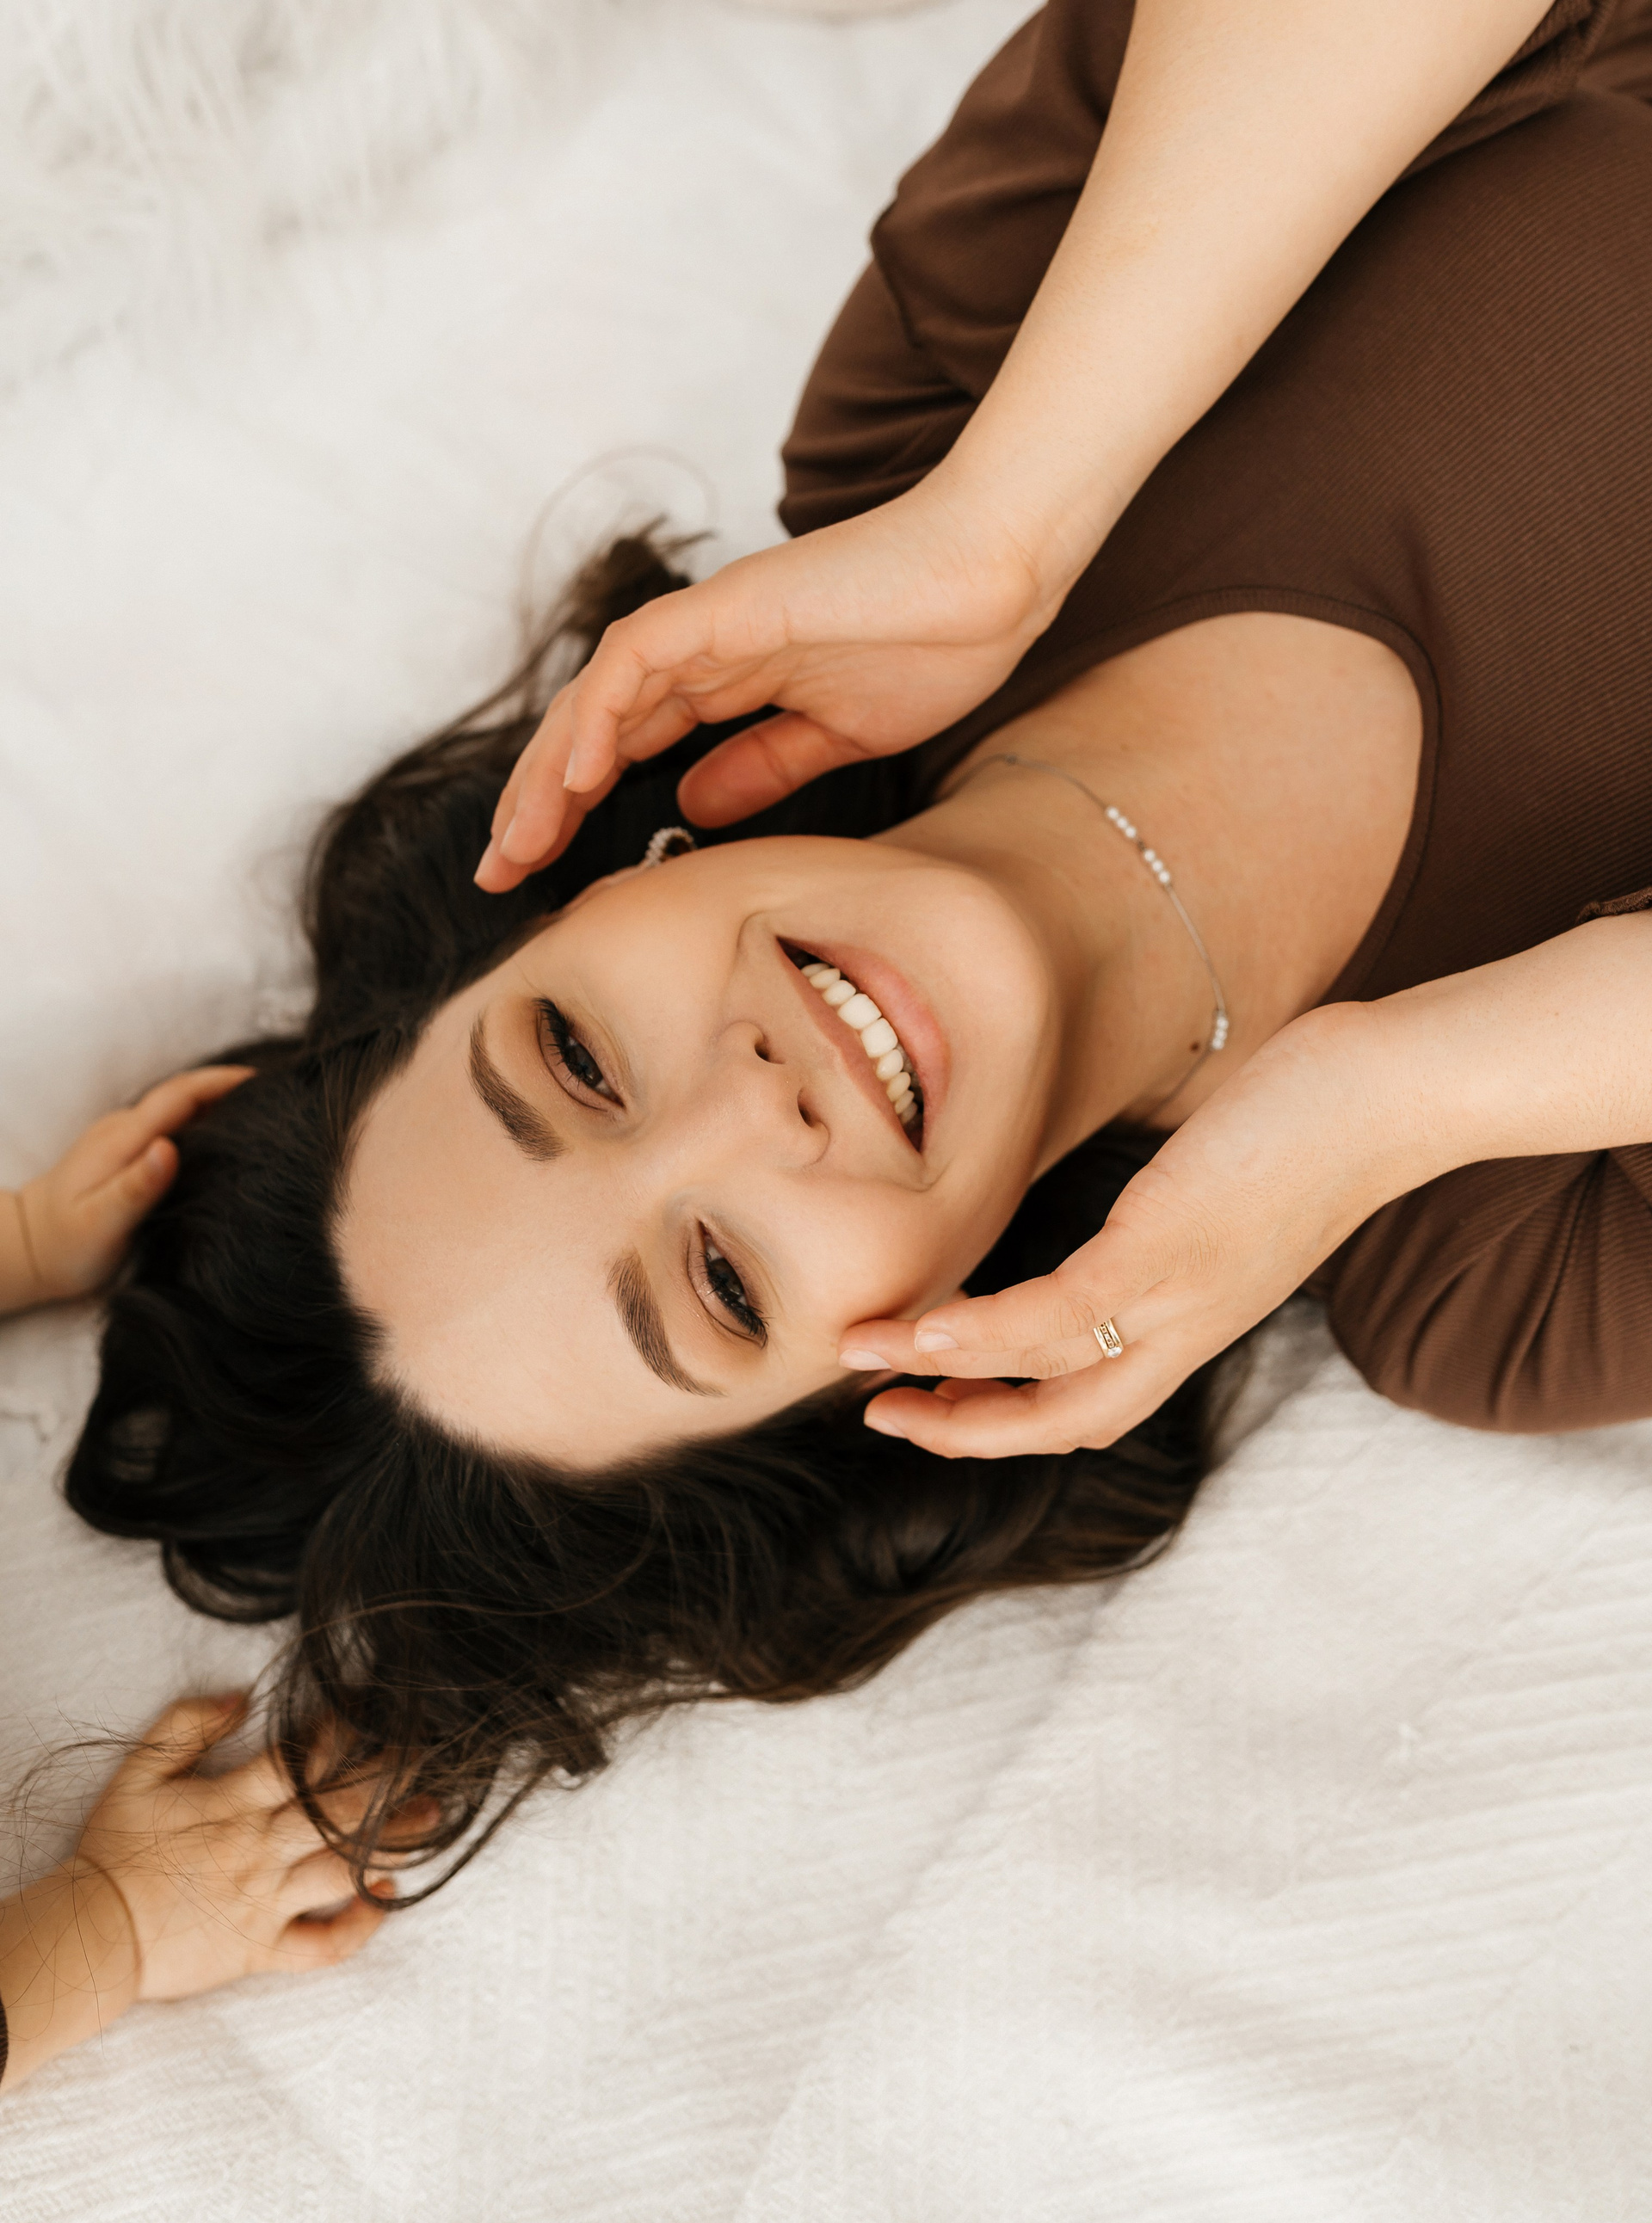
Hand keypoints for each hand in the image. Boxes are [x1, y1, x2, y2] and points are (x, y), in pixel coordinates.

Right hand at [0, 1697, 400, 2088]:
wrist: (90, 1934)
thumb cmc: (115, 1849)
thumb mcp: (138, 1771)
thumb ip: (186, 1724)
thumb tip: (241, 1697)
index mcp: (231, 1805)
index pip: (303, 1759)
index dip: (343, 1732)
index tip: (370, 1711)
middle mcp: (258, 1852)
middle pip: (342, 1809)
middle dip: (392, 1778)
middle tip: (426, 1756)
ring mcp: (263, 1905)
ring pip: (345, 1870)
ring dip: (396, 1842)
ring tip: (432, 1817)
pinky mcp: (260, 1951)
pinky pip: (320, 1947)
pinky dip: (358, 1926)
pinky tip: (385, 1896)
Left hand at [3, 1064, 251, 1311]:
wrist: (24, 1249)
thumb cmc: (65, 1245)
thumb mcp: (102, 1222)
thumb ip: (136, 1186)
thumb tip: (169, 1149)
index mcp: (124, 1140)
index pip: (180, 1095)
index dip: (223, 1082)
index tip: (264, 1080)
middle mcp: (123, 1130)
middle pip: (183, 1094)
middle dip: (229, 1087)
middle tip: (276, 1096)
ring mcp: (121, 1139)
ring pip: (177, 1109)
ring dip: (217, 1103)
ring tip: (261, 1114)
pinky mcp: (123, 1152)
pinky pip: (170, 1125)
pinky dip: (201, 1122)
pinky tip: (222, 1140)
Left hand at [474, 480, 1057, 890]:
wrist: (992, 580)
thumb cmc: (934, 644)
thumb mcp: (834, 735)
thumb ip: (760, 766)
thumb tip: (688, 807)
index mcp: (726, 679)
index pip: (621, 746)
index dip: (570, 807)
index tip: (538, 875)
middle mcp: (702, 650)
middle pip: (588, 728)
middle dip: (536, 803)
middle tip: (498, 875)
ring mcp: (710, 624)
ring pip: (595, 697)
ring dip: (547, 773)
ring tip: (517, 845)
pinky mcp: (727, 607)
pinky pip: (637, 660)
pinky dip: (597, 716)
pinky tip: (573, 778)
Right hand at [838, 1008, 1419, 1457]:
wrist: (1393, 1096)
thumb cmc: (1312, 1119)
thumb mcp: (1230, 1182)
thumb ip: (1174, 1206)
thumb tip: (1139, 1184)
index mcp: (1196, 1318)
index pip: (1090, 1398)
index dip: (1004, 1415)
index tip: (932, 1399)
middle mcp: (1187, 1327)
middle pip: (1064, 1422)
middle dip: (962, 1432)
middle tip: (878, 1415)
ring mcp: (1178, 1296)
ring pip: (1044, 1375)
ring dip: (941, 1376)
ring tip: (860, 1355)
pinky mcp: (1171, 1249)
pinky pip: (1060, 1314)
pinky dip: (987, 1335)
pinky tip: (926, 1330)